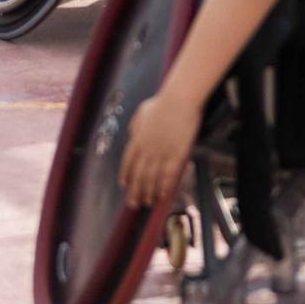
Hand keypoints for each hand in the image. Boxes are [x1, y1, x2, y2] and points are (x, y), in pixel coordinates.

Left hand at [119, 92, 202, 209]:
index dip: (126, 176)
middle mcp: (147, 150)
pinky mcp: (176, 155)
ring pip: (152, 178)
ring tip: (149, 201)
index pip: (127, 163)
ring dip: (149, 192)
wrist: (179, 100)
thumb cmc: (162, 102)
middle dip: (135, 191)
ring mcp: (161, 153)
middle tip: (134, 203)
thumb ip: (135, 125)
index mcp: (137, 140)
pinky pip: (169, 175)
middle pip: (138, 175)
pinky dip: (165, 186)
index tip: (125, 186)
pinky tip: (164, 194)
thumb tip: (132, 133)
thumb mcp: (142, 112)